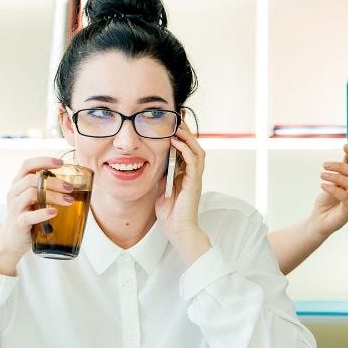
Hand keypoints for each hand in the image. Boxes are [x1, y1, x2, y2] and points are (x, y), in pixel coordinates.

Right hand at [0, 157, 75, 273]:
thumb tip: (72, 183)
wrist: (13, 239)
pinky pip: (29, 216)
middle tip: (70, 188)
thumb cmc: (28, 215)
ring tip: (69, 201)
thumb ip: (46, 189)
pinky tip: (54, 212)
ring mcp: (15, 207)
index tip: (61, 163)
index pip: (27, 165)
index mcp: (18, 183)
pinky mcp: (18, 222)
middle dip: (54, 182)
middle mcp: (14, 192)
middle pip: (32, 179)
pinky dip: (43, 213)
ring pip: (31, 194)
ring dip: (53, 196)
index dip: (44, 161)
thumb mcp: (35, 199)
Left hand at [155, 123, 209, 261]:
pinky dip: (185, 150)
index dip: (181, 136)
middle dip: (186, 131)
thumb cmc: (169, 213)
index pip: (186, 149)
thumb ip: (160, 175)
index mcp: (185, 174)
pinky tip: (176, 142)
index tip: (172, 122)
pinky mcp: (195, 183)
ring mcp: (195, 178)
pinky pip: (193, 162)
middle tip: (177, 117)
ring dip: (187, 137)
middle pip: (194, 146)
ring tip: (177, 126)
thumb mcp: (160, 188)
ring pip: (197, 150)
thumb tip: (150, 162)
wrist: (177, 230)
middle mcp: (193, 174)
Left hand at [311, 144, 347, 236]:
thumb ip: (340, 171)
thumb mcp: (332, 181)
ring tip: (322, 175)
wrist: (319, 219)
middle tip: (325, 164)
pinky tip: (323, 185)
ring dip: (335, 177)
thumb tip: (346, 155)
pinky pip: (344, 196)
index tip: (345, 145)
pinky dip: (333, 188)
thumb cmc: (327, 200)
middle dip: (340, 166)